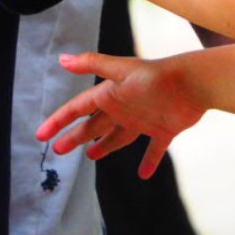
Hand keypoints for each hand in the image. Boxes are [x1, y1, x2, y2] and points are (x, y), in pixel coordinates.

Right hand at [36, 51, 203, 178]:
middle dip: (76, 136)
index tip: (42, 135)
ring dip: (105, 146)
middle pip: (94, 125)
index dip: (59, 120)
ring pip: (118, 137)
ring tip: (92, 156)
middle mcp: (123, 108)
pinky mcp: (163, 130)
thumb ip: (91, 64)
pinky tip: (143, 175)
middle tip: (59, 150)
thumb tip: (62, 59)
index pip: (77, 109)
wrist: (192, 83)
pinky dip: (148, 162)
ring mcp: (143, 120)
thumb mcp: (120, 70)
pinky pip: (153, 150)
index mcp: (109, 94)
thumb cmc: (155, 76)